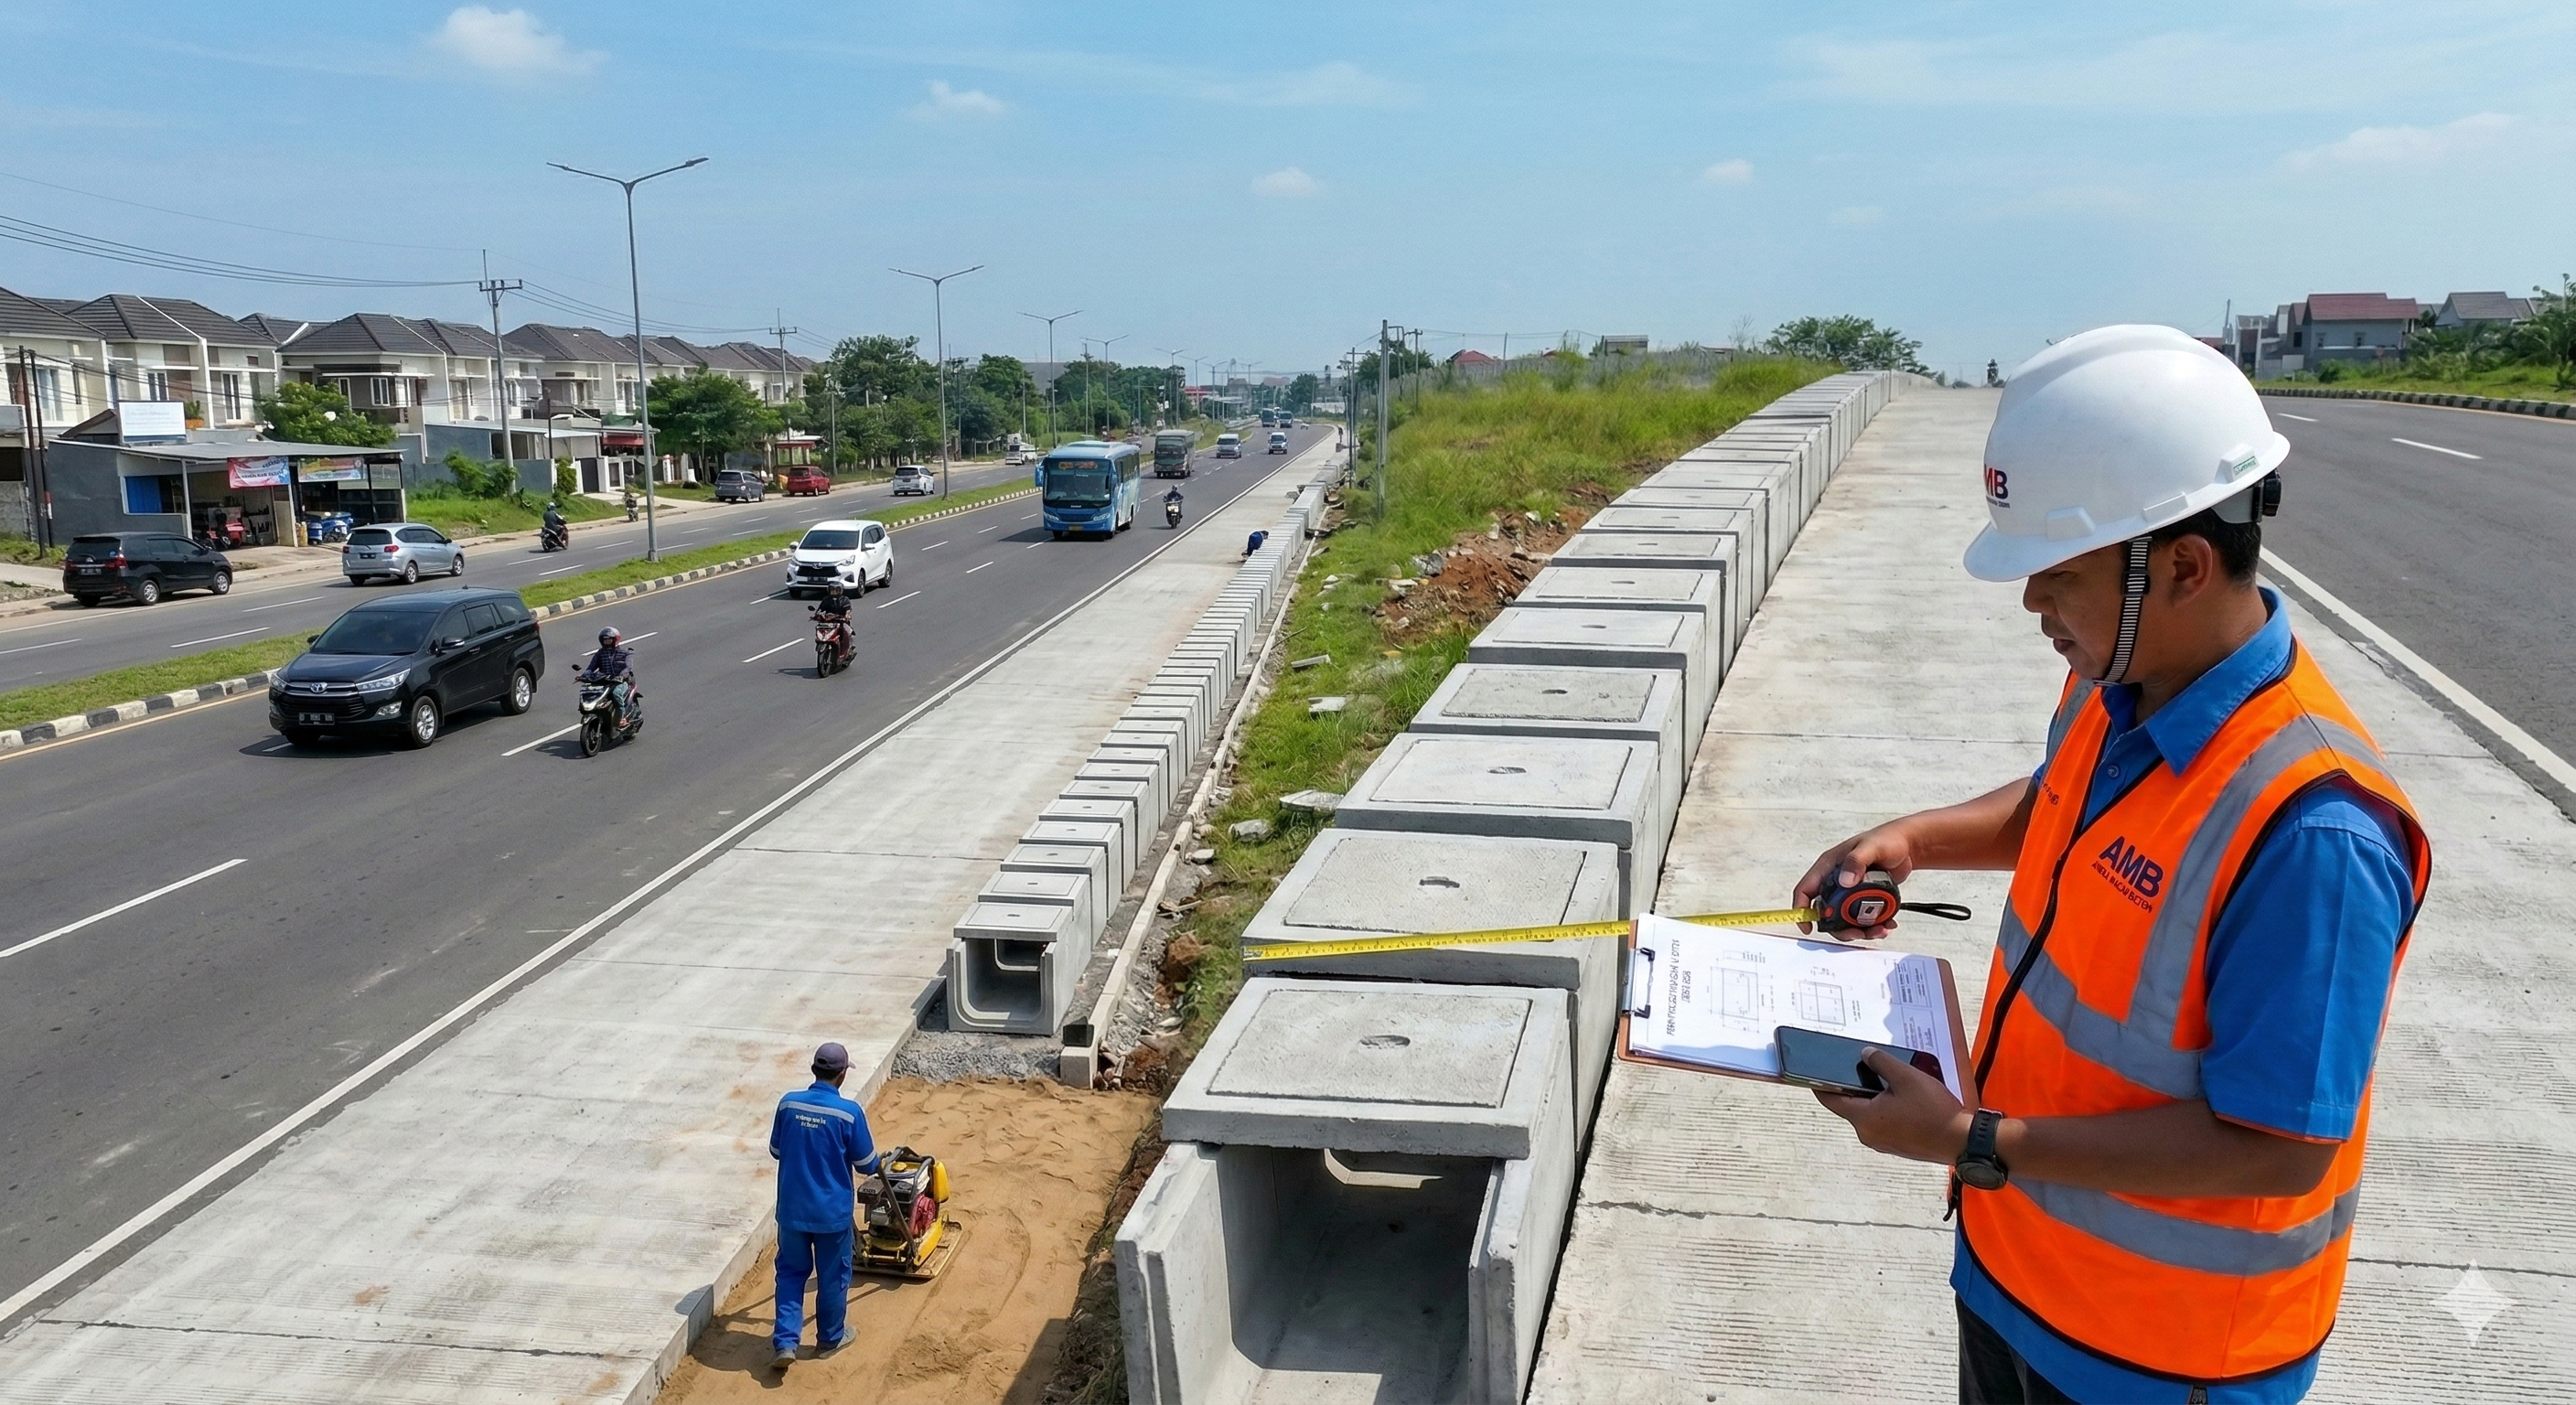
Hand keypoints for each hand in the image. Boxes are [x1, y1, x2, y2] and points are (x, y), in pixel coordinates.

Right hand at [1793, 821, 1917, 938]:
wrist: (1907, 846)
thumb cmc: (1887, 839)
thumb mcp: (1871, 847)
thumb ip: (1856, 861)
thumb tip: (1845, 881)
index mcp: (1829, 867)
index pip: (1806, 890)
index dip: (1801, 910)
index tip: (1808, 927)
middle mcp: (1836, 882)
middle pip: (1827, 913)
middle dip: (1841, 928)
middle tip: (1858, 933)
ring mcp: (1851, 892)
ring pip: (1846, 920)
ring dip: (1860, 930)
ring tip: (1879, 929)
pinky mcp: (1865, 899)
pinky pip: (1863, 918)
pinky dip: (1874, 926)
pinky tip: (1887, 924)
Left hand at [1814, 1050, 1971, 1164]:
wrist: (1961, 1140)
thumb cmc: (1934, 1110)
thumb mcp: (1906, 1077)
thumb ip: (1881, 1062)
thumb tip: (1865, 1055)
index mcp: (1864, 1118)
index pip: (1830, 1099)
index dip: (1820, 1084)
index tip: (1813, 1072)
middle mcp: (1868, 1134)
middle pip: (1850, 1106)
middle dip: (1854, 1087)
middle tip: (1862, 1067)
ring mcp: (1882, 1143)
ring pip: (1868, 1114)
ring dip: (1873, 1098)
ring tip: (1888, 1080)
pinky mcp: (1897, 1146)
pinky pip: (1882, 1123)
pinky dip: (1885, 1109)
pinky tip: (1902, 1097)